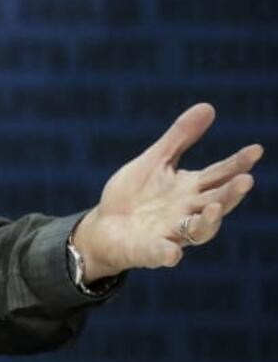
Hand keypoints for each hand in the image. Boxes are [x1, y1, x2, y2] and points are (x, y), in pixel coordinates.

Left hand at [72, 103, 261, 281]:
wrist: (104, 226)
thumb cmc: (135, 194)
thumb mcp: (156, 160)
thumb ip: (181, 138)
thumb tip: (208, 106)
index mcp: (190, 189)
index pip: (218, 175)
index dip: (237, 163)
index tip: (255, 149)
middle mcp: (187, 212)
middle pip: (216, 203)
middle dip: (231, 193)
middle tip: (246, 179)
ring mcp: (170, 233)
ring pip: (198, 231)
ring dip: (209, 221)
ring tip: (215, 207)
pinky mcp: (149, 251)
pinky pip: (160, 254)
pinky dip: (166, 253)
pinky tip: (172, 253)